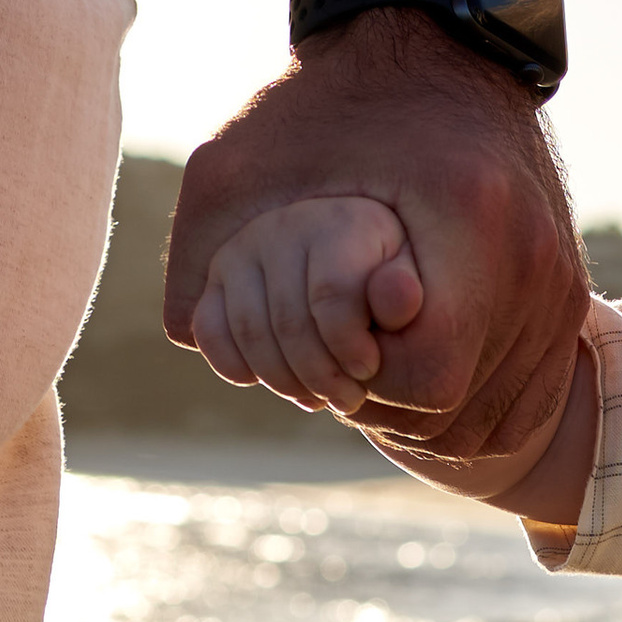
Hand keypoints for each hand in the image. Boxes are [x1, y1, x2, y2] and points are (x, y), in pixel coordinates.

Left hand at [163, 14, 588, 500]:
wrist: (433, 40)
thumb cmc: (326, 100)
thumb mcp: (240, 165)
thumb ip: (200, 257)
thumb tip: (195, 343)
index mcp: (469, 220)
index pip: (426, 375)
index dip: (364, 378)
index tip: (330, 336)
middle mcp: (534, 261)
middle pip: (460, 411)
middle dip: (386, 403)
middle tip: (341, 359)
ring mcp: (561, 286)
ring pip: (499, 420)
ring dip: (429, 417)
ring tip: (376, 364)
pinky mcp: (570, 295)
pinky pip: (527, 400)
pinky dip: (473, 407)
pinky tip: (422, 371)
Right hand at [193, 196, 421, 403]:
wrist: (351, 271)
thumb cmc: (388, 284)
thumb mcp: (411, 286)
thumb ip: (406, 293)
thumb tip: (401, 298)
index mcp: (340, 221)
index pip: (332, 294)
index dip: (350, 346)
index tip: (368, 370)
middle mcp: (283, 226)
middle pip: (289, 322)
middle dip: (322, 376)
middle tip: (348, 399)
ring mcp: (242, 250)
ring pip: (250, 333)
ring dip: (286, 382)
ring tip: (322, 398)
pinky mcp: (216, 278)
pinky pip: (210, 332)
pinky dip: (239, 369)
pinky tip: (281, 383)